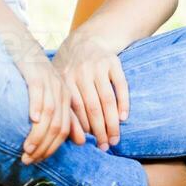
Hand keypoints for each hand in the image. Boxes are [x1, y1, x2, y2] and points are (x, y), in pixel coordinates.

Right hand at [7, 35, 82, 163]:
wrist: (19, 41)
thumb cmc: (26, 71)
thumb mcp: (41, 91)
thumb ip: (45, 112)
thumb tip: (38, 139)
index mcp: (64, 98)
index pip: (64, 129)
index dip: (52, 148)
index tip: (38, 161)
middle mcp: (60, 91)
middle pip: (58, 126)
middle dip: (44, 147)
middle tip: (28, 160)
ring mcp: (49, 82)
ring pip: (49, 114)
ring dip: (38, 135)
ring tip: (27, 149)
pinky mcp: (36, 72)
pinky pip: (39, 92)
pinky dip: (37, 107)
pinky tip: (32, 119)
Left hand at [53, 30, 129, 151]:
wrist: (87, 39)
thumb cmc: (71, 69)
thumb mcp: (61, 83)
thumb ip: (66, 108)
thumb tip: (75, 140)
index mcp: (65, 80)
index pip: (76, 110)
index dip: (83, 129)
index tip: (90, 145)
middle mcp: (81, 73)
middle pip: (92, 107)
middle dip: (100, 130)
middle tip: (106, 146)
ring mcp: (98, 67)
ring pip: (106, 99)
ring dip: (112, 122)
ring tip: (115, 138)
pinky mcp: (113, 62)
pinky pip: (120, 85)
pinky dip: (123, 102)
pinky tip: (124, 118)